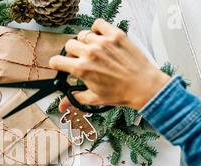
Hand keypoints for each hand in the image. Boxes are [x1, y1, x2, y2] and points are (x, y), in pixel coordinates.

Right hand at [49, 19, 169, 111]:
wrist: (143, 86)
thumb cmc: (120, 93)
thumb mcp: (94, 98)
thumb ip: (74, 98)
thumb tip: (62, 105)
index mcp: (82, 69)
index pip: (56, 61)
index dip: (56, 64)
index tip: (60, 65)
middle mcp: (90, 53)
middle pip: (69, 45)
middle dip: (71, 53)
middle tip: (80, 59)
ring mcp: (103, 42)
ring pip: (82, 35)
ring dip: (84, 42)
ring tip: (93, 50)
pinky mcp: (115, 35)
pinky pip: (98, 24)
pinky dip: (97, 29)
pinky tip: (100, 38)